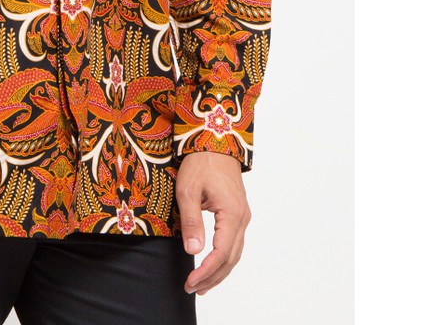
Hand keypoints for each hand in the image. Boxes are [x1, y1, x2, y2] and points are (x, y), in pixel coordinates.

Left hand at [175, 151, 250, 295]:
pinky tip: (212, 264)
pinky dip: (224, 258)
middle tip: (193, 289)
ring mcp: (242, 215)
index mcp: (232, 213)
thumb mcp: (188, 190)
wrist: (214, 142)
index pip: (221, 253)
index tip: (191, 282)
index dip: (206, 271)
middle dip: (212, 277)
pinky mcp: (238, 212)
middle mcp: (242, 217)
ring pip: (235, 252)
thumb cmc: (200, 163)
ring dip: (219, 271)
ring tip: (201, 284)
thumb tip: (193, 251)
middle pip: (231, 258)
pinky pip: (234, 242)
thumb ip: (191, 221)